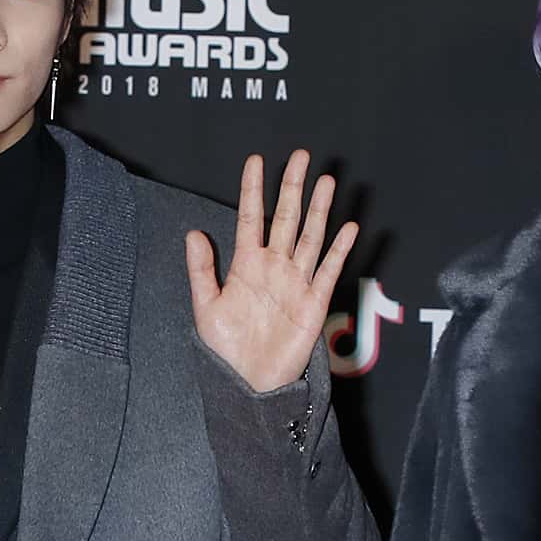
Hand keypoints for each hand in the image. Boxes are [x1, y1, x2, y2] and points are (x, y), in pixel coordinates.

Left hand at [187, 150, 358, 393]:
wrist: (249, 384)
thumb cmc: (226, 350)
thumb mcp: (205, 308)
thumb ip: (201, 270)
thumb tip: (193, 233)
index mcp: (245, 265)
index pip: (250, 218)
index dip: (253, 189)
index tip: (255, 161)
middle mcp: (273, 267)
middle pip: (285, 218)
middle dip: (292, 187)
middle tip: (300, 156)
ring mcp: (295, 282)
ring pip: (309, 237)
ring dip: (318, 209)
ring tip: (325, 181)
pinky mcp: (314, 302)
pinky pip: (328, 270)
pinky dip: (339, 249)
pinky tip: (347, 227)